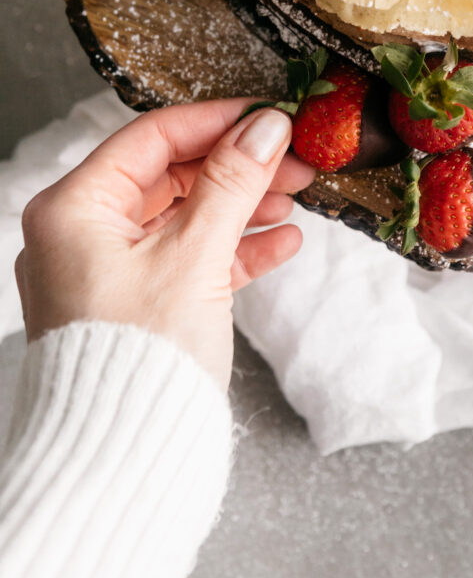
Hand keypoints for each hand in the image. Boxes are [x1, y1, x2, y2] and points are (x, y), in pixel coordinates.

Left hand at [15, 100, 314, 388]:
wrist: (121, 461)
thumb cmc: (135, 361)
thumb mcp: (194, 257)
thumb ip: (233, 184)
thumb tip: (266, 128)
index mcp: (74, 209)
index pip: (152, 138)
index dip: (218, 122)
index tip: (269, 116)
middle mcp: (83, 234)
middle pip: (172, 177)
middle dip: (238, 169)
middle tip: (294, 162)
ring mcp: (109, 271)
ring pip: (185, 217)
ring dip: (243, 207)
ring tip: (293, 201)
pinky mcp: (136, 303)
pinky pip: (189, 259)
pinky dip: (234, 249)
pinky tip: (281, 242)